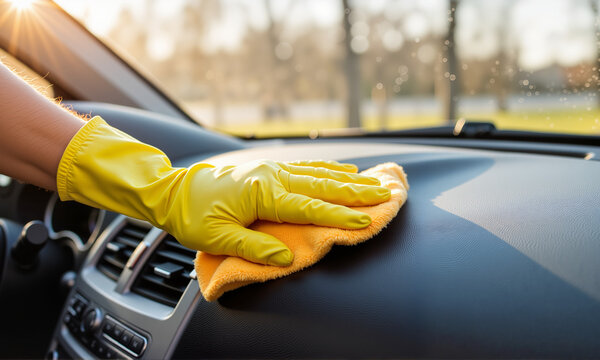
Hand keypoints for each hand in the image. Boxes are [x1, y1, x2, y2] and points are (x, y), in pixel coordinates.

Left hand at [166, 159, 390, 265]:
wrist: (174, 190)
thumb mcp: (217, 237)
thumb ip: (253, 247)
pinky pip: (306, 166)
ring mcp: (272, 169)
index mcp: (262, 193)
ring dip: (349, 178)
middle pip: (322, 184)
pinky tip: (344, 169)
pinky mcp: (269, 168)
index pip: (309, 207)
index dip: (338, 216)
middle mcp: (272, 176)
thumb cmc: (193, 216)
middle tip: (385, 193)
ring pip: (319, 173)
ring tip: (375, 182)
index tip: (365, 220)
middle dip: (356, 191)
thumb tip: (285, 258)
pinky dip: (329, 168)